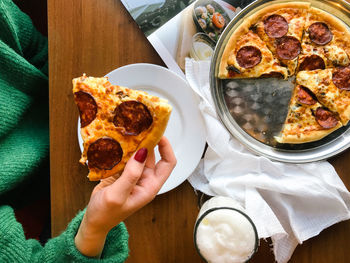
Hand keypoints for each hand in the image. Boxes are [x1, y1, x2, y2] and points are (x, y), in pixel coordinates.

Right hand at [75, 137, 175, 256]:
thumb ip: (131, 175)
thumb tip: (142, 153)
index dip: (166, 148)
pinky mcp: (122, 172)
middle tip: (141, 126)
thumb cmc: (106, 214)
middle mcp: (144, 179)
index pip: (167, 163)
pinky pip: (126, 157)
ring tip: (130, 129)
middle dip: (149, 140)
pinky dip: (123, 149)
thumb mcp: (118, 196)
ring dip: (135, 143)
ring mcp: (133, 175)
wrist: (93, 221)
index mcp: (150, 186)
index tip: (159, 134)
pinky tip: (118, 140)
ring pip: (138, 154)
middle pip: (153, 155)